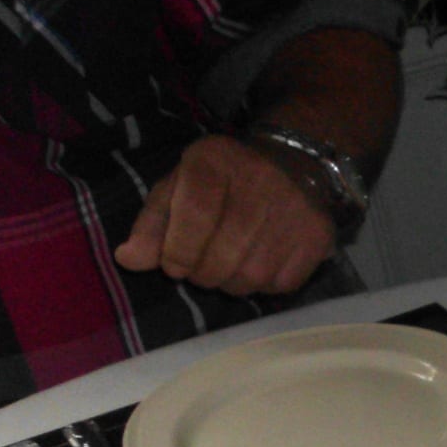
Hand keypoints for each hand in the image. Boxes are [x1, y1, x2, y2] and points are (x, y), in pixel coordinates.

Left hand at [114, 135, 334, 296]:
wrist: (291, 166)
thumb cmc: (222, 182)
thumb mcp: (178, 189)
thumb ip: (152, 224)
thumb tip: (128, 260)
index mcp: (214, 161)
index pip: (195, 217)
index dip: (177, 252)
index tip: (172, 265)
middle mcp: (260, 181)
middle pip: (222, 255)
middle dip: (202, 273)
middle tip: (200, 268)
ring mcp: (294, 210)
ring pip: (251, 276)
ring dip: (231, 283)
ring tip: (227, 267)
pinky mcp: (318, 236)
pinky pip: (281, 284)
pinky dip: (262, 285)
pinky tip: (257, 264)